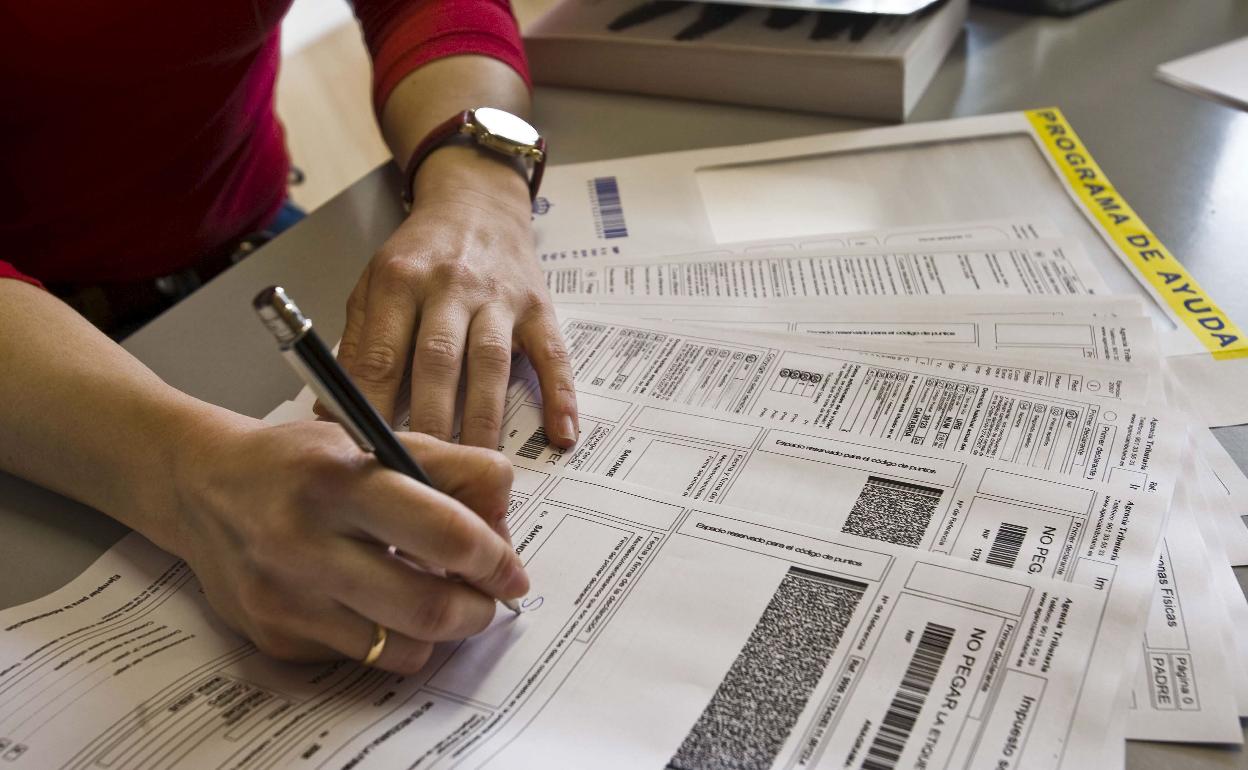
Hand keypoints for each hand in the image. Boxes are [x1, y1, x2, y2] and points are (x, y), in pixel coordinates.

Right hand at [173, 419, 526, 672]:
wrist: (204, 486)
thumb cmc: (303, 462)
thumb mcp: (378, 440)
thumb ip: (455, 472)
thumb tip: (503, 535)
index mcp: (340, 478)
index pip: (445, 533)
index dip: (495, 559)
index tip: (511, 571)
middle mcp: (304, 540)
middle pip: (428, 607)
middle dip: (477, 611)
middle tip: (488, 600)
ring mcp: (285, 597)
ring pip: (400, 649)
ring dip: (439, 633)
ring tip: (438, 600)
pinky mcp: (274, 637)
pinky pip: (360, 657)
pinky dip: (389, 638)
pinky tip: (379, 604)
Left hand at [336, 145, 577, 449]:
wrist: (477, 200)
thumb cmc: (420, 254)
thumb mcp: (374, 283)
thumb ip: (359, 344)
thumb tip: (332, 412)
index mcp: (400, 279)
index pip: (383, 354)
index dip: (373, 407)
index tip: (365, 454)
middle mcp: (451, 285)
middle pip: (438, 362)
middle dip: (430, 423)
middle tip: (423, 476)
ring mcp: (499, 296)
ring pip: (491, 364)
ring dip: (483, 420)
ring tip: (476, 468)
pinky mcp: (539, 306)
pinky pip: (552, 355)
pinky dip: (560, 396)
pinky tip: (562, 435)